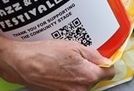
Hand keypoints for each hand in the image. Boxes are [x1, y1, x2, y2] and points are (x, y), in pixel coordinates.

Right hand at [0, 39, 115, 90]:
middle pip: (94, 79)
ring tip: (65, 63)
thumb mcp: (73, 46)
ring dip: (78, 74)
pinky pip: (70, 87)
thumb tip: (105, 60)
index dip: (106, 64)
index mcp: (87, 75)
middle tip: (78, 57)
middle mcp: (80, 89)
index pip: (109, 73)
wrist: (23, 64)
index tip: (102, 59)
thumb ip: (93, 55)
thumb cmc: (45, 54)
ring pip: (82, 83)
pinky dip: (67, 80)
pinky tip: (58, 70)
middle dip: (89, 68)